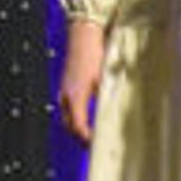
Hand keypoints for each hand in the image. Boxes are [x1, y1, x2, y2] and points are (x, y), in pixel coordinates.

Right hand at [57, 20, 107, 143]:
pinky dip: (78, 118)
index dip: (88, 140)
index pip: (78, 127)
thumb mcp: (105, 78)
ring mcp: (63, 91)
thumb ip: (109, 98)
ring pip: (67, 118)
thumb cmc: (95, 53)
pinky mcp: (66, 86)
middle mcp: (65, 96)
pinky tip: (89, 119)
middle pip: (70, 126)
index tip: (98, 146)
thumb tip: (117, 116)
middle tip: (98, 146)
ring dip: (79, 129)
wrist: (83, 34)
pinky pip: (68, 109)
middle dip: (82, 138)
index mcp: (75, 97)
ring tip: (94, 136)